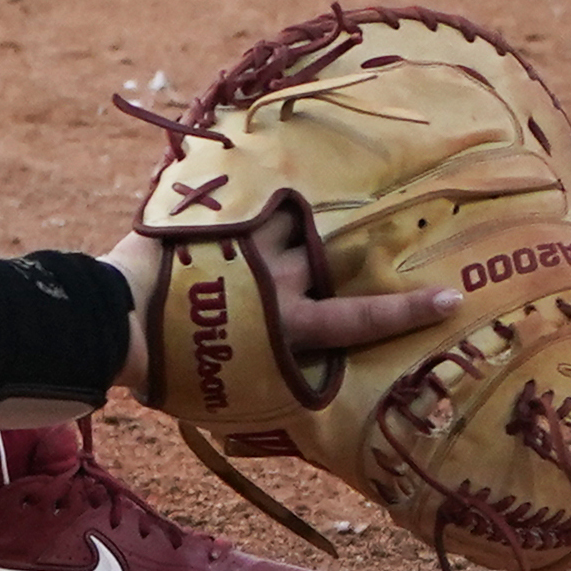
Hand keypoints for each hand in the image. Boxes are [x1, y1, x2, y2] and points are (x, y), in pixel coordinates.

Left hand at [103, 212, 458, 401]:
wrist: (118, 324)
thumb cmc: (172, 373)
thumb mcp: (230, 392)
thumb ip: (264, 375)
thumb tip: (287, 379)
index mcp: (290, 326)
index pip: (362, 318)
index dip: (409, 310)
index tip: (452, 297)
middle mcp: (283, 282)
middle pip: (328, 255)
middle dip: (339, 249)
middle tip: (364, 234)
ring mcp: (252, 245)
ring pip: (292, 220)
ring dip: (291, 220)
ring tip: (295, 206)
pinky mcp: (219, 221)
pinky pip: (248, 198)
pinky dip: (249, 196)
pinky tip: (248, 177)